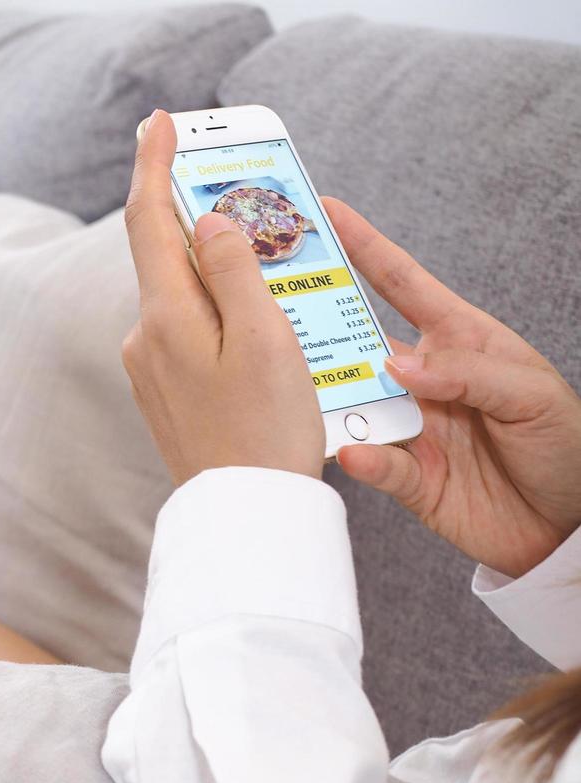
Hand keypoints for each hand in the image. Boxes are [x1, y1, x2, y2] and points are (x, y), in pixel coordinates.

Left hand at [121, 110, 323, 485]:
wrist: (245, 517)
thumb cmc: (266, 431)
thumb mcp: (264, 340)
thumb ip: (235, 272)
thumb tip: (211, 222)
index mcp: (165, 317)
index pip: (149, 220)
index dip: (154, 165)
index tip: (160, 124)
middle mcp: (144, 339)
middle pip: (169, 256)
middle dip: (204, 220)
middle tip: (246, 193)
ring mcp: (150, 369)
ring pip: (185, 297)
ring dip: (222, 275)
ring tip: (277, 276)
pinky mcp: (165, 393)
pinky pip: (192, 333)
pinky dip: (222, 315)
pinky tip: (261, 329)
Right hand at [327, 198, 580, 578]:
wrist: (570, 525)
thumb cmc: (565, 445)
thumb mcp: (531, 392)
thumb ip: (467, 372)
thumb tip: (396, 364)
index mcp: (459, 342)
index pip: (402, 285)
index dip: (365, 247)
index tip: (329, 214)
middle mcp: (424, 380)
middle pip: (357, 342)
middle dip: (317, 320)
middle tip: (274, 300)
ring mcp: (411, 427)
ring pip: (352, 403)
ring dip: (328, 397)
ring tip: (300, 387)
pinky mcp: (406, 477)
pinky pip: (373, 463)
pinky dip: (361, 458)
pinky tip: (354, 454)